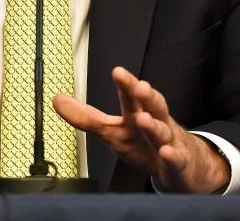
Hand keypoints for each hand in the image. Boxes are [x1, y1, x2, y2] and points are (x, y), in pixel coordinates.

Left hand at [53, 66, 228, 192]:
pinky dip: (173, 156)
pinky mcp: (178, 165)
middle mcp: (156, 123)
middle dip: (146, 96)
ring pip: (163, 132)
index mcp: (139, 113)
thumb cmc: (143, 143)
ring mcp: (169, 143)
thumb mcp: (112, 131)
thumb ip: (86, 117)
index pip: (132, 96)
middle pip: (153, 106)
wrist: (182, 167)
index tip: (117, 71)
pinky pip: (177, 161)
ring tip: (144, 119)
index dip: (126, 84)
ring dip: (155, 125)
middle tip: (138, 86)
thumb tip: (57, 100)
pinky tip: (167, 152)